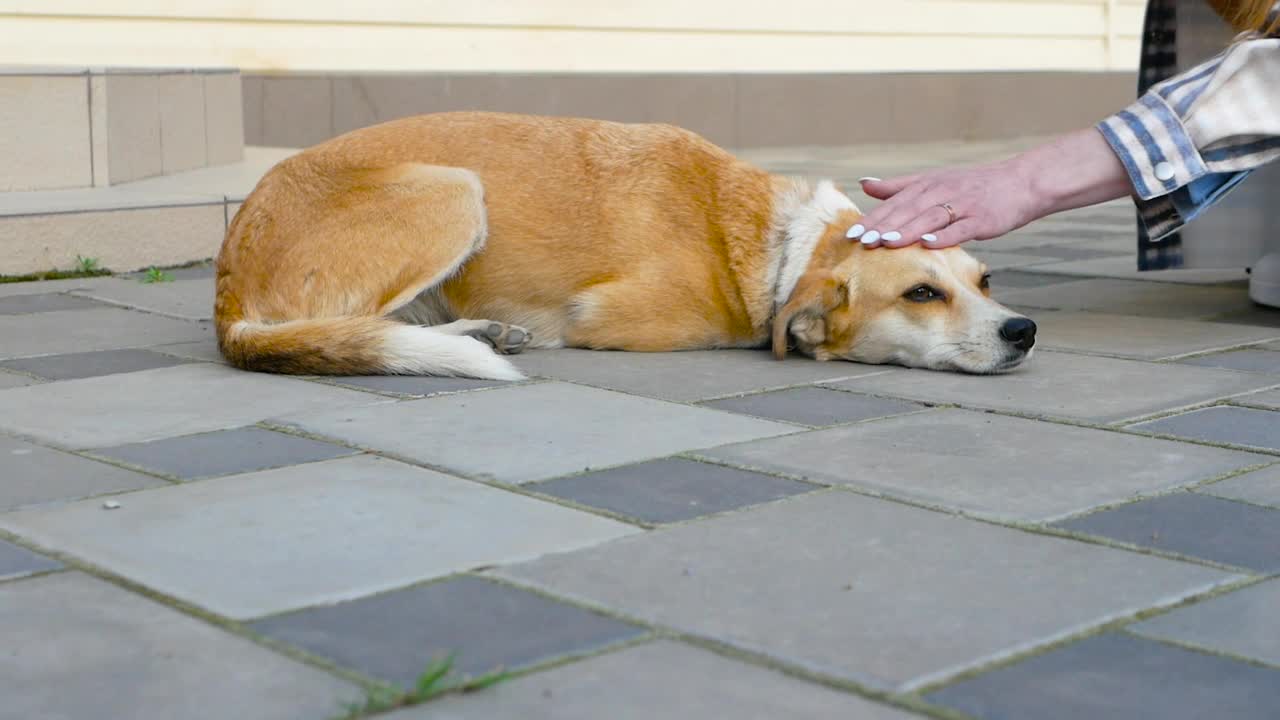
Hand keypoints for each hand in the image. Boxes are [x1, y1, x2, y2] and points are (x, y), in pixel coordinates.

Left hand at [848, 128, 1134, 249]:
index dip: (872, 218)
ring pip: (930, 218)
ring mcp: (963, 204)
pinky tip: (928, 245)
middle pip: (907, 211)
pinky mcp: (983, 218)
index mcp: (927, 185)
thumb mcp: (934, 181)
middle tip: (858, 242)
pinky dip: (945, 236)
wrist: (1021, 183)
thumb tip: (864, 183)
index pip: (894, 203)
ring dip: (906, 230)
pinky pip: (961, 228)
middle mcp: (941, 191)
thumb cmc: (973, 187)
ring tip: (884, 243)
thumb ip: (898, 185)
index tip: (849, 234)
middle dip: (882, 226)